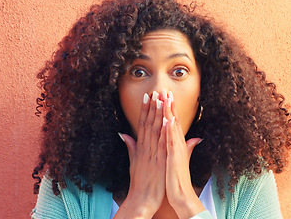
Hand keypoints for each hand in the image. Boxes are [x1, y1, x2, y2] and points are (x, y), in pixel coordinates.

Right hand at [115, 92, 166, 218]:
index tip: (147, 96)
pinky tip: (166, 120)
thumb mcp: (133, 162)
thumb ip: (131, 147)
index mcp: (141, 147)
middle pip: (148, 124)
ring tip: (160, 99)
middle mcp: (146, 148)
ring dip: (158, 114)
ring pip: (155, 130)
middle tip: (155, 91)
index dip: (145, 110)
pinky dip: (164, 131)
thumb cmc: (140, 182)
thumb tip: (124, 134)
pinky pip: (162, 143)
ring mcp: (153, 154)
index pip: (142, 124)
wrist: (142, 199)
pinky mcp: (160, 161)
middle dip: (152, 107)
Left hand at [163, 93, 204, 218]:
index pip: (171, 123)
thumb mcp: (181, 160)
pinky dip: (170, 129)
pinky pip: (171, 140)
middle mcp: (177, 144)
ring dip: (169, 112)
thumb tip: (196, 138)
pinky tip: (168, 118)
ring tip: (166, 98)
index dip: (167, 109)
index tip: (163, 96)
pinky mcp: (174, 157)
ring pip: (172, 127)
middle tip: (165, 89)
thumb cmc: (177, 178)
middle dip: (168, 105)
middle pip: (172, 121)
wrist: (181, 195)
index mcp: (175, 144)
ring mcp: (176, 150)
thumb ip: (187, 148)